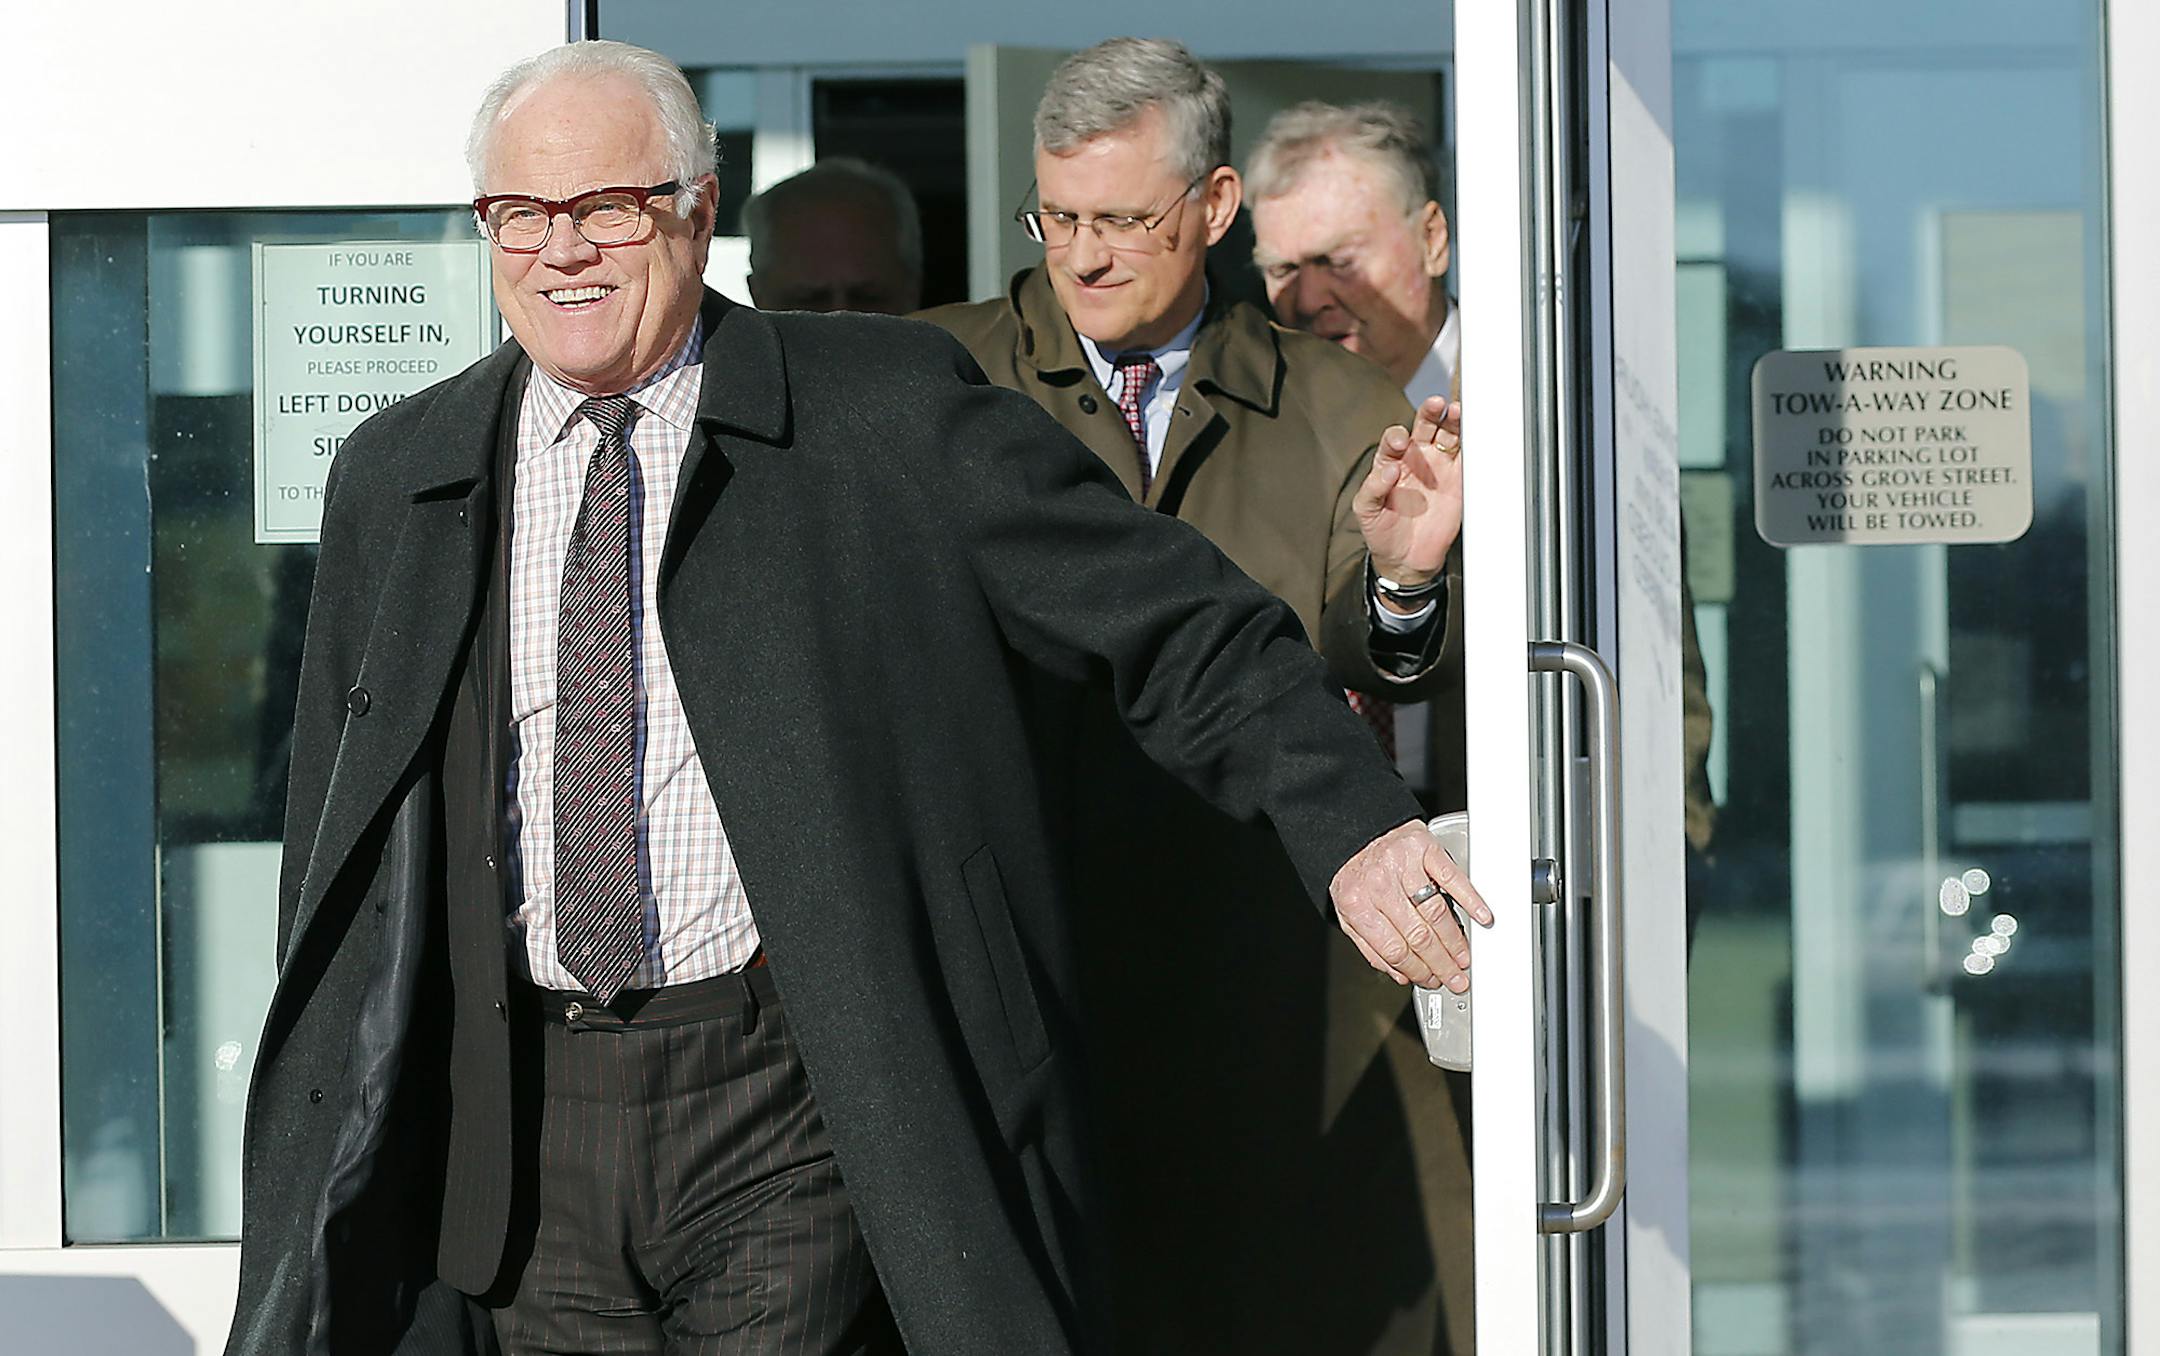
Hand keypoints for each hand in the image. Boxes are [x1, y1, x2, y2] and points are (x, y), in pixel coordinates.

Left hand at [1330, 819, 1492, 989]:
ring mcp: (1403, 865)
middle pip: (1418, 935)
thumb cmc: (1354, 873)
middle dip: (1441, 963)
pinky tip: (1480, 916)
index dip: (1417, 970)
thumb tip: (1399, 974)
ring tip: (1464, 957)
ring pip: (1436, 912)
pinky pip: (1452, 877)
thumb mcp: (1348, 913)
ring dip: (1455, 941)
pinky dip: (1470, 899)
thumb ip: (1370, 946)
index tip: (1431, 980)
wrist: (1354, 830)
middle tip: (1455, 977)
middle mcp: (1380, 885)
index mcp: (1358, 905)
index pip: (1394, 949)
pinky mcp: (1424, 848)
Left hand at [1356, 396, 1462, 588]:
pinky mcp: (1459, 482)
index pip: (1395, 438)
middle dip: (1430, 413)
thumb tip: (1390, 468)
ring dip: (1453, 421)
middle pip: (1425, 426)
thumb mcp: (1366, 510)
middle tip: (1435, 404)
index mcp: (1391, 461)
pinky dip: (1472, 445)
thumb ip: (1373, 488)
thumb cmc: (1381, 530)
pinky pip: (1467, 459)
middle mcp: (1416, 459)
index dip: (1397, 436)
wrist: (1405, 559)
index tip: (1401, 444)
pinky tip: (1474, 433)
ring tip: (1456, 411)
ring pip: (1448, 435)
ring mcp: (1439, 468)